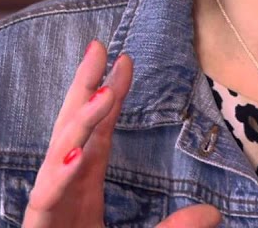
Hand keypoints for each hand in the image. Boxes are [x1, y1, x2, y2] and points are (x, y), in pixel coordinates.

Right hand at [22, 41, 221, 227]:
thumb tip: (212, 213)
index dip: (109, 99)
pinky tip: (76, 155)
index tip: (124, 61)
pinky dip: (58, 178)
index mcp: (82, 194)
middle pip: (72, 132)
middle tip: (99, 47)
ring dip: (78, 126)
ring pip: (58, 160)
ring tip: (99, 93)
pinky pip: (44, 202)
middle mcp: (62, 197)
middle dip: (83, 89)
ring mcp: (48, 213)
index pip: (97, 136)